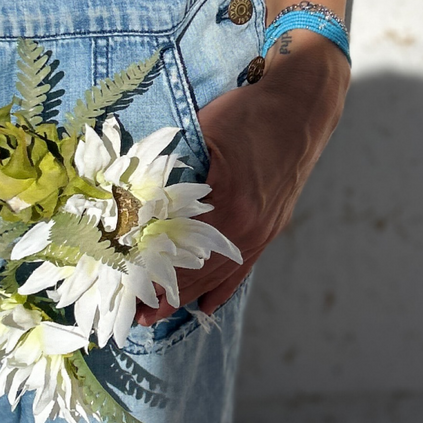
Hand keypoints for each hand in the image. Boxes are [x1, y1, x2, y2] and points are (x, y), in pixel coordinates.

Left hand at [137, 32, 348, 321]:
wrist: (302, 104)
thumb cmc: (248, 111)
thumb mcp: (201, 133)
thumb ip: (173, 170)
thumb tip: (132, 198)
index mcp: (227, 204)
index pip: (177, 249)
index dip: (149, 271)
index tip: (121, 286)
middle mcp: (246, 226)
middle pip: (196, 272)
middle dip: (162, 295)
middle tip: (131, 316)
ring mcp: (262, 230)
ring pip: (218, 276)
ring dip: (186, 298)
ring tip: (156, 318)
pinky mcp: (271, 227)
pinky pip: (242, 268)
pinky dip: (220, 289)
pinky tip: (203, 307)